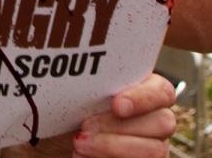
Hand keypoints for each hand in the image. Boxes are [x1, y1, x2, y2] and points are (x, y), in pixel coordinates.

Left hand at [1, 73, 177, 157]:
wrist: (48, 145)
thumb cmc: (57, 116)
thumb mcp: (64, 96)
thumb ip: (83, 82)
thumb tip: (77, 62)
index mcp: (140, 91)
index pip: (161, 91)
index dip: (143, 97)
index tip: (117, 105)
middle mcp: (152, 119)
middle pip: (164, 122)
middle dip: (120, 126)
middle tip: (85, 126)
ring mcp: (150, 146)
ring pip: (155, 149)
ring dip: (114, 147)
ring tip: (79, 145)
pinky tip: (82, 157)